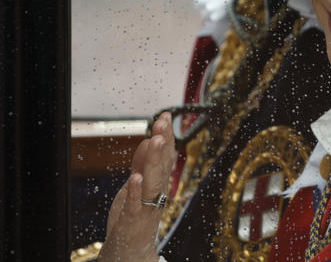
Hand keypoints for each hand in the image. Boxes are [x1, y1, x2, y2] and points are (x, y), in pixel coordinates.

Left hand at [98, 112, 175, 261]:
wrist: (131, 250)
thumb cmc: (135, 215)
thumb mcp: (138, 184)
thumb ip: (143, 163)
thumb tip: (149, 139)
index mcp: (159, 183)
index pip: (165, 156)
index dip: (166, 135)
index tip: (166, 115)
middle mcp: (157, 193)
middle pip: (162, 165)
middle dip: (163, 143)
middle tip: (163, 122)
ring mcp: (146, 206)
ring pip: (152, 181)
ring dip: (154, 161)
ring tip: (154, 141)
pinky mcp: (132, 220)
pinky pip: (135, 205)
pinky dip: (135, 192)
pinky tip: (135, 178)